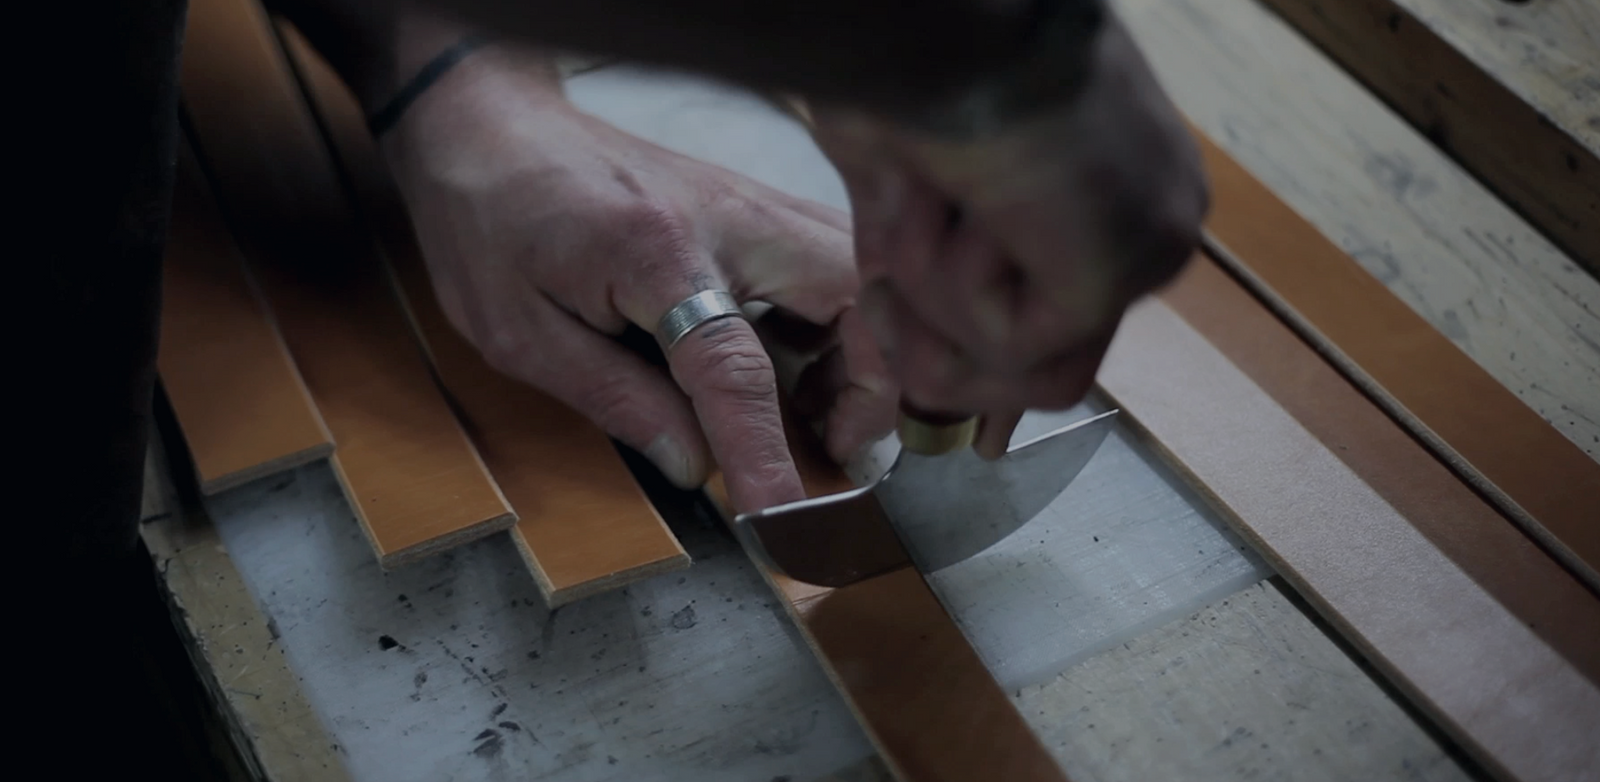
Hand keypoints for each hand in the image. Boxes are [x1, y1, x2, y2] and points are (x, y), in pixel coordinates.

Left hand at [382, 48, 895, 511]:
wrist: (487, 122)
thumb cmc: (488, 219)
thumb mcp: (520, 332)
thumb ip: (614, 399)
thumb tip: (693, 466)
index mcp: (655, 252)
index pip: (735, 368)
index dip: (764, 453)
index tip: (782, 518)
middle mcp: (727, 217)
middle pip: (854, 298)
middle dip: (870, 386)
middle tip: (833, 449)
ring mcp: (749, 203)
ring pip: (861, 279)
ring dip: (863, 355)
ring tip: (820, 416)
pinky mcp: (753, 206)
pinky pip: (834, 267)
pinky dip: (841, 325)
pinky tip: (797, 365)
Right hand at [808, 13, 1207, 457]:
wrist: (933, 22)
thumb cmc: (914, 66)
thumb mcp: (909, 183)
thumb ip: (918, 266)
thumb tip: (898, 338)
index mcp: (1121, 185)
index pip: (1075, 318)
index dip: (1008, 376)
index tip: (983, 441)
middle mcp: (1153, 221)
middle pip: (1059, 365)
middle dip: (950, 363)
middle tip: (878, 311)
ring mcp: (1147, 248)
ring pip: (1031, 371)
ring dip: (939, 315)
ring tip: (915, 224)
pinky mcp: (1118, 271)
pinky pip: (1013, 348)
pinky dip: (950, 294)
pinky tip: (953, 210)